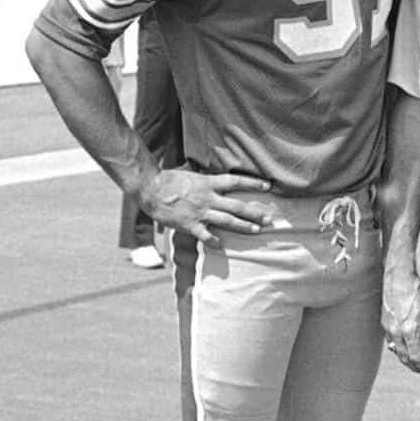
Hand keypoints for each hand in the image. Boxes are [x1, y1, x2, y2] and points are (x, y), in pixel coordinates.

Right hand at [141, 169, 273, 245]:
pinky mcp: (189, 223)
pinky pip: (204, 234)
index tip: (268, 186)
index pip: (237, 181)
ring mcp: (200, 211)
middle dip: (255, 212)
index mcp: (209, 183)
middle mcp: (208, 197)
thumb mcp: (192, 174)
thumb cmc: (170, 179)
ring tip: (256, 231)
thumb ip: (206, 180)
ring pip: (227, 220)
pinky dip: (214, 241)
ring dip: (243, 226)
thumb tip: (217, 179)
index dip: (253, 183)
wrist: (150, 188)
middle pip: (237, 205)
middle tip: (269, 219)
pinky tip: (222, 245)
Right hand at [382, 267, 419, 373]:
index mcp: (410, 329)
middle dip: (415, 367)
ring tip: (416, 360)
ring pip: (396, 351)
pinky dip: (399, 347)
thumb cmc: (417, 289)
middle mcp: (396, 331)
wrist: (398, 275)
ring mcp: (388, 327)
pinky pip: (391, 341)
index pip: (416, 357)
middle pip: (404, 358)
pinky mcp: (384, 322)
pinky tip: (406, 346)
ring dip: (406, 358)